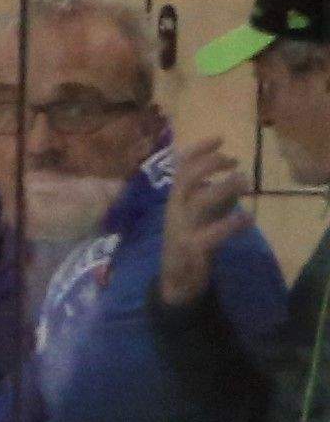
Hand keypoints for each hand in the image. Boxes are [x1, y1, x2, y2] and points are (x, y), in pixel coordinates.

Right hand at [162, 136, 250, 303]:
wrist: (176, 282)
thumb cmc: (191, 243)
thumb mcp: (201, 215)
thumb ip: (216, 198)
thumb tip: (236, 181)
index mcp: (175, 201)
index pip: (180, 168)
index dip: (198, 151)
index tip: (220, 138)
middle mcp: (175, 212)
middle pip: (186, 180)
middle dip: (210, 165)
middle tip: (235, 162)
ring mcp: (182, 230)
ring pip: (198, 202)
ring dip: (224, 189)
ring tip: (245, 183)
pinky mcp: (192, 250)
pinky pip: (211, 234)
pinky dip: (232, 224)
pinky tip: (246, 219)